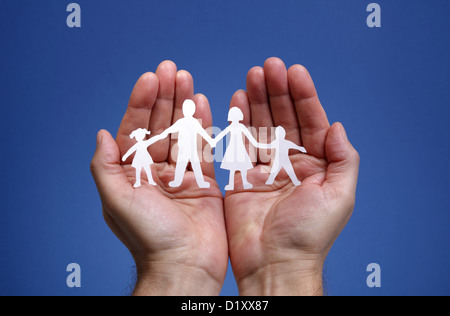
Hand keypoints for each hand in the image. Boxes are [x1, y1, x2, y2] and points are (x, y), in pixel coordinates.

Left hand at [90, 61, 227, 295]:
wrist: (185, 264)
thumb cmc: (149, 237)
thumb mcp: (116, 200)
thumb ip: (105, 166)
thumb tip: (101, 133)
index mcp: (132, 174)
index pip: (135, 130)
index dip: (141, 103)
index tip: (150, 79)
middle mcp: (155, 171)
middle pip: (159, 125)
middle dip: (164, 97)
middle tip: (171, 70)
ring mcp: (180, 174)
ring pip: (181, 131)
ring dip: (183, 104)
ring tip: (186, 78)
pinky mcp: (204, 180)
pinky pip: (202, 147)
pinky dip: (203, 125)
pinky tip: (202, 102)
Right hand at [224, 58, 359, 295]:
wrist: (274, 263)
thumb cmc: (309, 234)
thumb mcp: (340, 195)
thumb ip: (344, 158)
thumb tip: (337, 125)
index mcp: (318, 165)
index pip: (311, 122)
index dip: (303, 96)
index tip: (293, 72)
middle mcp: (293, 163)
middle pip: (284, 119)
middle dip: (277, 91)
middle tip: (267, 67)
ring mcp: (267, 169)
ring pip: (262, 126)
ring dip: (258, 100)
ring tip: (253, 76)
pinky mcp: (243, 178)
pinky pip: (241, 144)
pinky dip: (239, 122)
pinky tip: (239, 101)